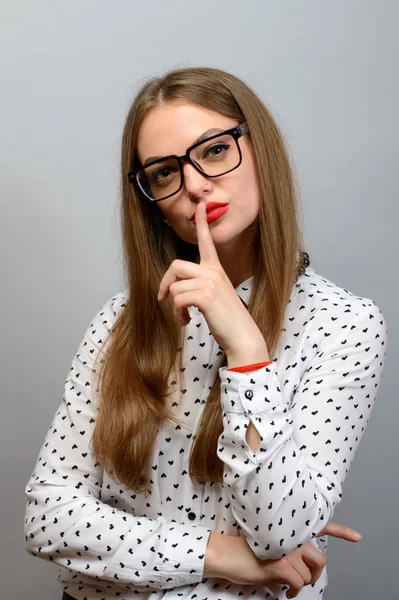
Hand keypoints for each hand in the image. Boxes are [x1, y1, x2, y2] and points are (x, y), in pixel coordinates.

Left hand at [157, 202, 264, 355]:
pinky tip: (186, 321)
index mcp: (216, 270)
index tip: (201, 205)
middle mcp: (213, 272)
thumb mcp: (215, 296)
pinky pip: (177, 300)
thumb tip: (174, 290)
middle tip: (163, 299)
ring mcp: (210, 282)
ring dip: (174, 307)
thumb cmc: (228, 319)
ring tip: (184, 317)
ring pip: (175, 288)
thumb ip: (199, 286)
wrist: (242, 335)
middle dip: (165, 283)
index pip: (207, 242)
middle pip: (175, 266)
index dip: (202, 223)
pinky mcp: (205, 296)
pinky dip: (177, 314)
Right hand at [204, 521, 361, 596]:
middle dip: (315, 575)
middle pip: (319, 559)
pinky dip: (293, 591)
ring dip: (300, 584)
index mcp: (288, 528)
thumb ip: (285, 549)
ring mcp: (286, 548)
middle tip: (305, 580)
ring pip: (308, 575)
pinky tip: (284, 591)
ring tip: (288, 586)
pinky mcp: (280, 564)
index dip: (340, 531)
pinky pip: (298, 584)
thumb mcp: (267, 544)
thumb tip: (295, 569)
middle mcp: (290, 535)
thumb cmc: (243, 549)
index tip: (356, 537)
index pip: (319, 526)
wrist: (225, 552)